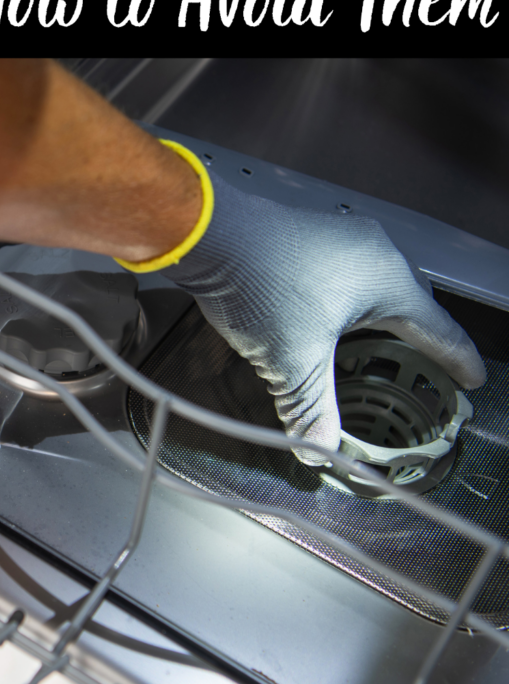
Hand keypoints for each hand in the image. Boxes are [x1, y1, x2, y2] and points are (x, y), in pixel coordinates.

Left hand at [162, 172, 485, 463]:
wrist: (210, 233)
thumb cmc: (259, 283)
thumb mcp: (292, 361)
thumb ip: (312, 409)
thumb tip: (320, 450)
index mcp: (387, 280)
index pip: (438, 328)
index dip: (458, 359)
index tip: (473, 379)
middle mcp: (374, 252)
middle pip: (412, 306)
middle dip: (422, 340)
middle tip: (431, 370)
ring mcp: (343, 240)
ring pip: (379, 289)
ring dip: (384, 322)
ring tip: (384, 352)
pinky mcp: (314, 238)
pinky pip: (352, 276)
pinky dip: (355, 306)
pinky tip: (336, 323)